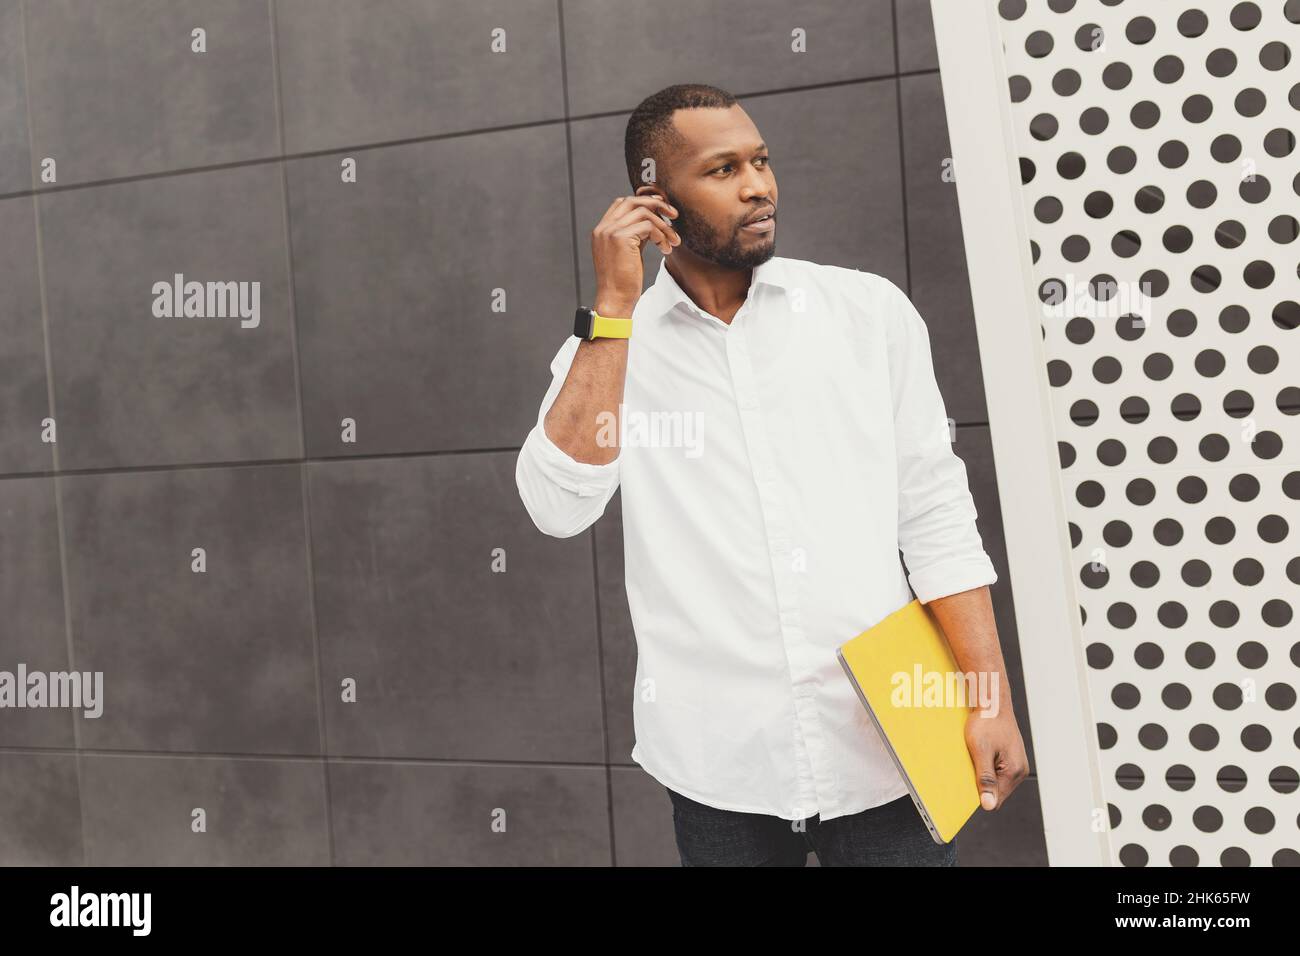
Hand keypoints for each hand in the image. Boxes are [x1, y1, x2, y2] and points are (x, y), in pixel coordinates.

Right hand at [590, 193, 679, 313]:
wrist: (615, 300)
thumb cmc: (623, 281)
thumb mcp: (628, 252)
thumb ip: (635, 234)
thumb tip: (653, 221)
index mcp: (602, 230)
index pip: (622, 203)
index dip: (644, 202)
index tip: (662, 212)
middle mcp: (603, 228)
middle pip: (632, 200)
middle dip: (656, 204)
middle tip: (674, 215)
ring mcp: (610, 231)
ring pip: (643, 212)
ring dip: (663, 225)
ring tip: (672, 240)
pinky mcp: (620, 238)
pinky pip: (647, 226)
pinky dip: (660, 235)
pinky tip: (664, 248)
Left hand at [964, 701, 1027, 810]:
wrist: (992, 702)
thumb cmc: (986, 722)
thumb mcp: (981, 751)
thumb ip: (986, 779)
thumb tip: (988, 805)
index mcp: (1015, 772)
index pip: (996, 800)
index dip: (981, 794)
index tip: (969, 782)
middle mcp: (1020, 770)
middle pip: (997, 791)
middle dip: (982, 782)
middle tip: (972, 764)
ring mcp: (1017, 764)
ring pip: (996, 780)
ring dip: (984, 772)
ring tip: (977, 755)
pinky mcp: (1011, 757)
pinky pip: (997, 769)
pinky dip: (987, 764)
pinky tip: (981, 752)